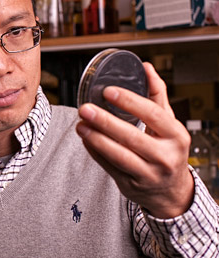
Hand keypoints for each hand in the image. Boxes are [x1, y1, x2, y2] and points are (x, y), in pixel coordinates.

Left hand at [76, 62, 193, 217]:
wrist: (171, 190)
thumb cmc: (167, 149)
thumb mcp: (168, 123)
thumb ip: (156, 95)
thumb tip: (145, 67)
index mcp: (176, 136)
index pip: (153, 114)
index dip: (130, 101)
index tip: (108, 91)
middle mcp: (165, 156)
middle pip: (132, 136)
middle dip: (105, 121)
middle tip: (85, 108)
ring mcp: (148, 174)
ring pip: (118, 155)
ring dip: (96, 139)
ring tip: (81, 124)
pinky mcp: (131, 185)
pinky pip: (108, 167)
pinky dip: (94, 152)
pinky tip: (85, 138)